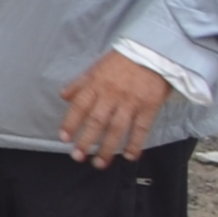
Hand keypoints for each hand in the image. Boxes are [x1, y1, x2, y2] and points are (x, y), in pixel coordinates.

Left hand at [58, 48, 173, 166]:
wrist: (153, 53)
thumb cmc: (122, 62)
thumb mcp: (96, 68)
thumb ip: (80, 84)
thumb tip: (64, 96)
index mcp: (96, 84)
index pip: (79, 106)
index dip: (70, 123)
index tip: (64, 138)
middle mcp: (111, 95)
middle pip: (97, 121)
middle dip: (86, 141)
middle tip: (77, 157)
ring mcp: (131, 102)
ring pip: (117, 128)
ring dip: (108, 148)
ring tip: (99, 163)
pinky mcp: (150, 106)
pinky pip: (142, 128)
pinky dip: (135, 143)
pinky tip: (129, 156)